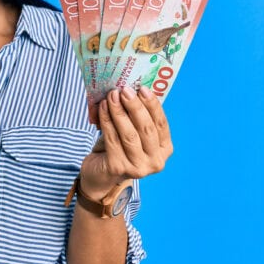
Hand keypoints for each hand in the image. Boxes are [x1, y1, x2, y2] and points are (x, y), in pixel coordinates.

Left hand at [80, 85, 172, 199]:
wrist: (99, 174)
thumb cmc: (118, 149)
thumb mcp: (132, 133)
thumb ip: (136, 117)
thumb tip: (130, 90)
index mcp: (164, 150)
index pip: (161, 124)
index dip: (152, 105)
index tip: (142, 88)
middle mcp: (156, 161)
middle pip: (146, 128)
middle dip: (135, 106)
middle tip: (125, 90)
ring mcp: (138, 168)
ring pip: (129, 134)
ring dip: (119, 112)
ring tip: (111, 96)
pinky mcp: (119, 168)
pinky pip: (112, 139)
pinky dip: (107, 120)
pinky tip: (102, 108)